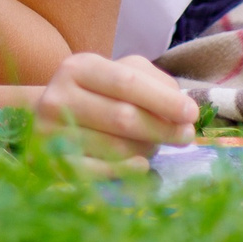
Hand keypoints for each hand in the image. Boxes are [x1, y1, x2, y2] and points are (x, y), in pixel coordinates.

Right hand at [32, 52, 198, 160]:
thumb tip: (182, 110)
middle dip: (162, 129)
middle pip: (122, 117)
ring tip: (153, 145)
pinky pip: (99, 173)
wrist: (52, 121)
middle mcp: (58, 97)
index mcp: (78, 68)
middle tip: (186, 136)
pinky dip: (127, 171)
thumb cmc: (99, 96)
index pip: (126, 82)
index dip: (163, 99)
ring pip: (115, 148)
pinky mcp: (52, 163)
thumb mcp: (123, 74)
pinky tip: (141, 165)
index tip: (191, 113)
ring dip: (146, 150)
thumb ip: (155, 83)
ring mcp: (51, 132)